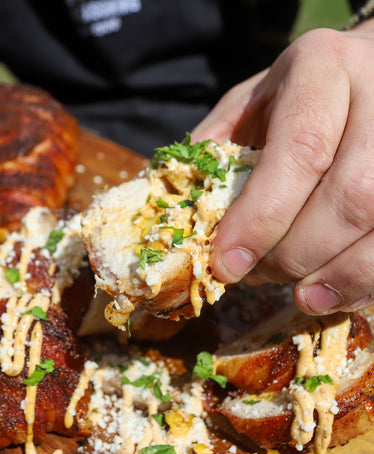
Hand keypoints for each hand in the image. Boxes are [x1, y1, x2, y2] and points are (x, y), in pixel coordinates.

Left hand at [191, 23, 373, 314]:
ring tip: (300, 294)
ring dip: (337, 274)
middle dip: (294, 252)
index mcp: (321, 71)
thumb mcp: (247, 106)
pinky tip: (333, 292)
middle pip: (350, 194)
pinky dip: (365, 279)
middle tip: (257, 276)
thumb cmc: (294, 97)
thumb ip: (214, 150)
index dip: (261, 217)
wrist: (364, 73)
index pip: (299, 150)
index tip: (228, 264)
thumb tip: (184, 216)